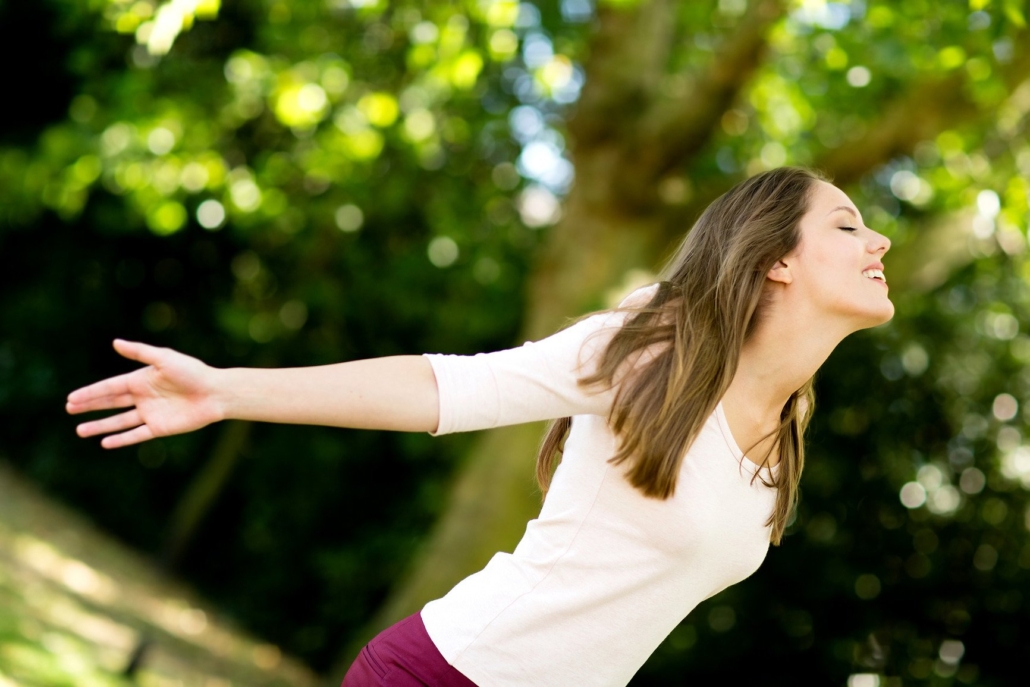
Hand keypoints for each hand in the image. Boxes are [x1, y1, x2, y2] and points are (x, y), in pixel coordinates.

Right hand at [66, 339, 224, 448]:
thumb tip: (115, 342)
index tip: (71, 398)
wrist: (216, 393)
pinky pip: (136, 435)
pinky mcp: (160, 427)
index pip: (110, 387)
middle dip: (90, 406)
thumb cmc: (193, 372)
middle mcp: (144, 396)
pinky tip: (104, 443)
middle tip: (69, 409)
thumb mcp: (165, 358)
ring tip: (80, 431)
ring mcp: (151, 413)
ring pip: (119, 421)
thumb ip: (140, 353)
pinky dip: (121, 439)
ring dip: (100, 426)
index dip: (91, 392)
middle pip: (111, 403)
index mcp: (142, 379)